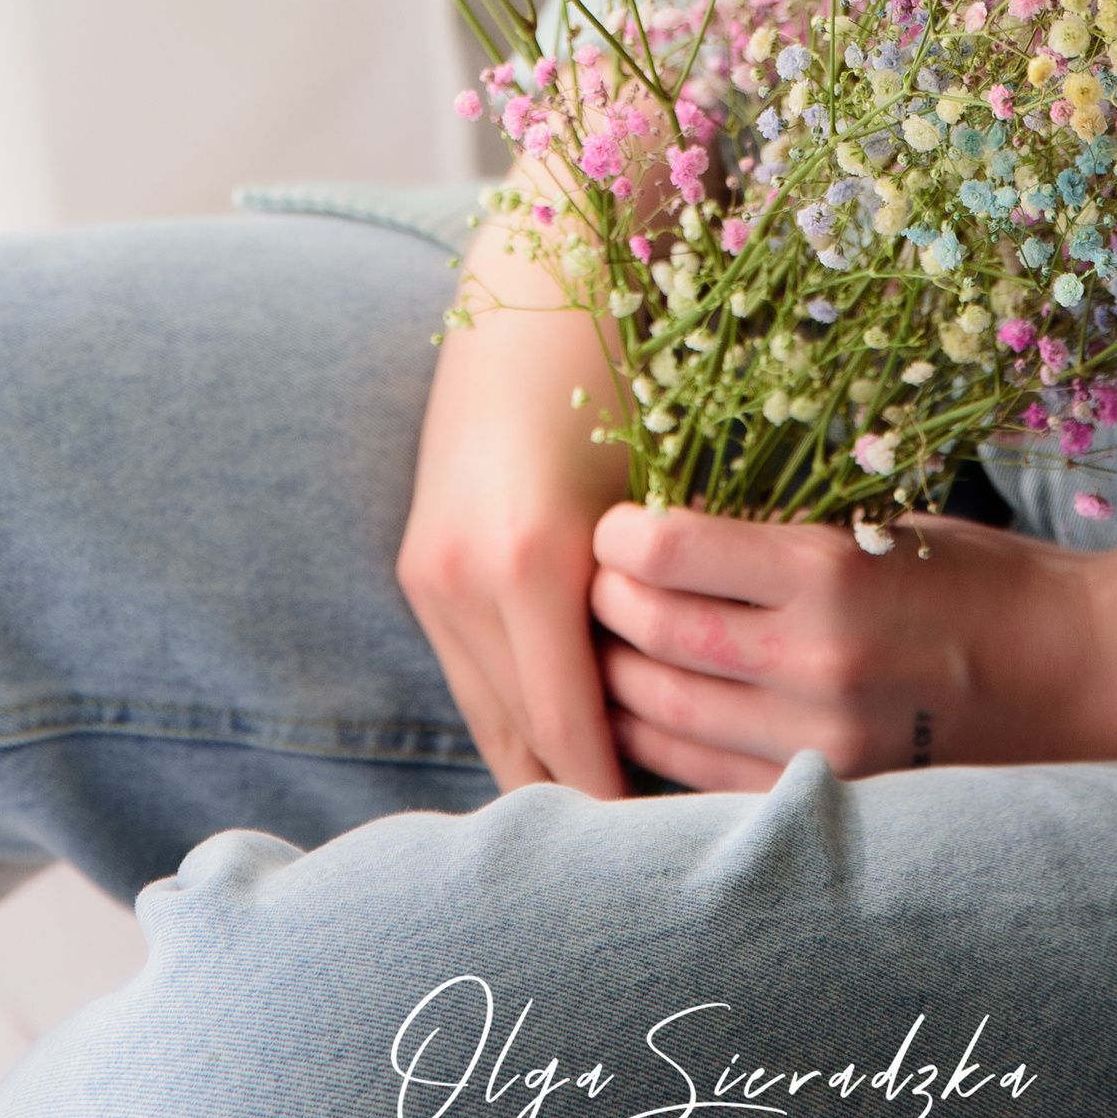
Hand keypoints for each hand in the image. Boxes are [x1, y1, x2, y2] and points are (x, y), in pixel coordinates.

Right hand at [395, 211, 637, 799]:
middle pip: (522, 746)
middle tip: (666, 841)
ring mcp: (428, 572)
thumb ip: (666, 613)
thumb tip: (701, 727)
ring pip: (489, 718)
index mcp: (530, 565)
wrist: (539, 273)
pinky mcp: (416, 561)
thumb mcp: (665, 497)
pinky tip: (585, 721)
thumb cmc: (636, 370)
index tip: (684, 843)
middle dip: (588, 798)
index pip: (572, 741)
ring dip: (550, 757)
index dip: (626, 805)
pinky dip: (521, 705)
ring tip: (632, 792)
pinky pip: (472, 670)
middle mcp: (461, 579)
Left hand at [587, 497, 1116, 789]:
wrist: (1088, 675)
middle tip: (590, 586)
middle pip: (651, 636)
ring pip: (663, 718)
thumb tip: (668, 531)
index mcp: (830, 573)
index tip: (613, 525)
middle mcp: (816, 664)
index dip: (618, 536)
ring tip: (603, 652)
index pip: (666, 553)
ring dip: (616, 684)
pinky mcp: (833, 798)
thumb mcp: (886, 524)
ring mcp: (821, 745)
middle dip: (603, 608)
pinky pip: (708, 780)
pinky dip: (661, 748)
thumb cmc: (984, 578)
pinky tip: (646, 717)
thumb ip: (783, 539)